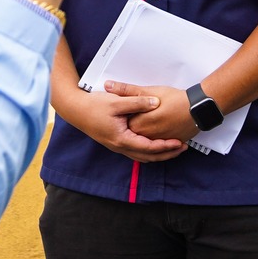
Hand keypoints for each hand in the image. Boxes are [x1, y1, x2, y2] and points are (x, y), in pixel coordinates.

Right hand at [64, 85, 189, 162]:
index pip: (149, 148)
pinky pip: (135, 152)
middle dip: (166, 154)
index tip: (179, 143)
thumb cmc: (94, 105)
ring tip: (173, 148)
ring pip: (142, 157)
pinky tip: (155, 144)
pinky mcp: (115, 142)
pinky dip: (148, 151)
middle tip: (182, 148)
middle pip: (148, 157)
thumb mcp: (117, 101)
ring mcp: (117, 146)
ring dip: (158, 154)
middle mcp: (120, 146)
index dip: (166, 146)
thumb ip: (137, 102)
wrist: (75, 110)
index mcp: (122, 138)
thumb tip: (156, 102)